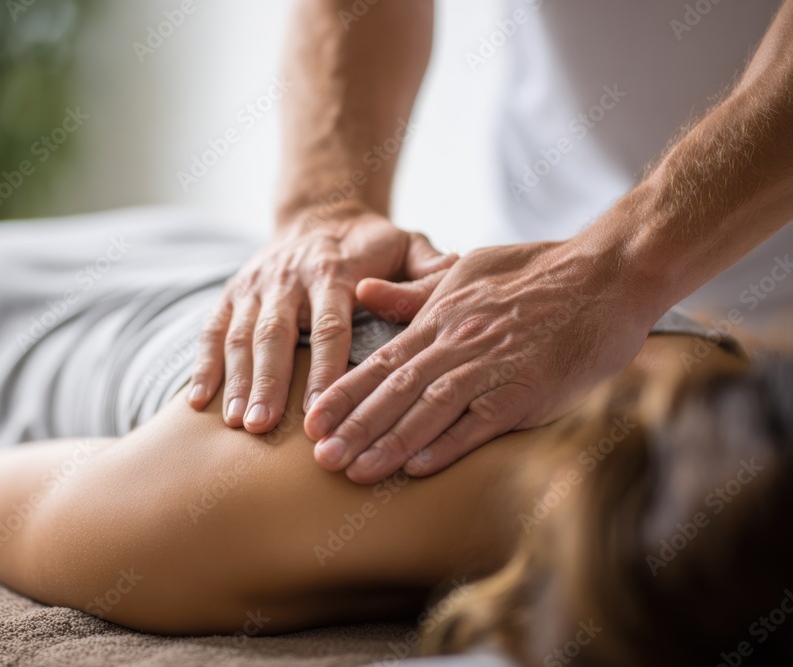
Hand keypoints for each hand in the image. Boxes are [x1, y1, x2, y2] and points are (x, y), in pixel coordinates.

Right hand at [187, 209, 453, 433]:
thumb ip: (428, 269)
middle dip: (267, 382)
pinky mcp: (231, 294)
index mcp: (333, 270)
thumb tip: (452, 282)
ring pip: (240, 335)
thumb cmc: (371, 244)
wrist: (320, 213)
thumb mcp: (408, 243)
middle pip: (275, 333)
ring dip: (235, 380)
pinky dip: (203, 365)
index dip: (324, 368)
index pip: (330, 324)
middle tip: (263, 427)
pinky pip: (212, 331)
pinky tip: (197, 403)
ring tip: (237, 423)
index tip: (321, 408)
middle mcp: (288, 278)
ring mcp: (255, 286)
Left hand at [304, 239, 655, 482]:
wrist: (608, 273)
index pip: (383, 361)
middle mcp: (460, 343)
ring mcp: (495, 366)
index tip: (313, 420)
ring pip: (431, 408)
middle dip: (355, 426)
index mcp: (443, 318)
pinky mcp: (530, 389)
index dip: (345, 393)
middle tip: (321, 459)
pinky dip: (450, 443)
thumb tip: (363, 291)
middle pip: (396, 390)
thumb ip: (414, 292)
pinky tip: (419, 467)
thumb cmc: (538, 270)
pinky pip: (482, 421)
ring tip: (355, 470)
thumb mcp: (466, 270)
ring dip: (390, 442)